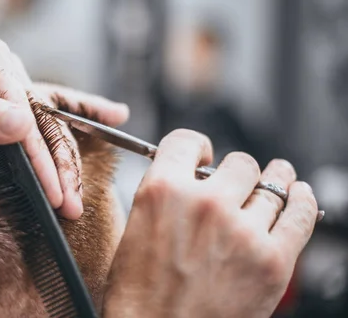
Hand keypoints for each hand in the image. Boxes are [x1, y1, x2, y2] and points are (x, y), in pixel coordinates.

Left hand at [0, 34, 128, 218]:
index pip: (25, 115)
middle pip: (45, 120)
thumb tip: (21, 127)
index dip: (41, 159)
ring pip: (49, 120)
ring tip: (80, 192)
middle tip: (71, 206)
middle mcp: (6, 68)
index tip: (54, 194)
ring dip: (67, 157)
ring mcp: (7, 82)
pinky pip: (46, 108)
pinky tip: (112, 115)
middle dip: (60, 166)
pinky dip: (78, 115)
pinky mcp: (2, 97)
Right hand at [103, 129, 317, 317]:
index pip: (187, 141)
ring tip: (277, 178)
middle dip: (234, 171)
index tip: (202, 157)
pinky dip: (304, 200)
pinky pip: (301, 215)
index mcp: (163, 192)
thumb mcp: (134, 230)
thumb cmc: (139, 295)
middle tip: (232, 184)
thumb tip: (188, 182)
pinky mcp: (273, 261)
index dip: (196, 147)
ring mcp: (243, 231)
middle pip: (238, 162)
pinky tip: (300, 194)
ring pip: (271, 185)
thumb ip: (163, 197)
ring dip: (273, 180)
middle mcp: (205, 203)